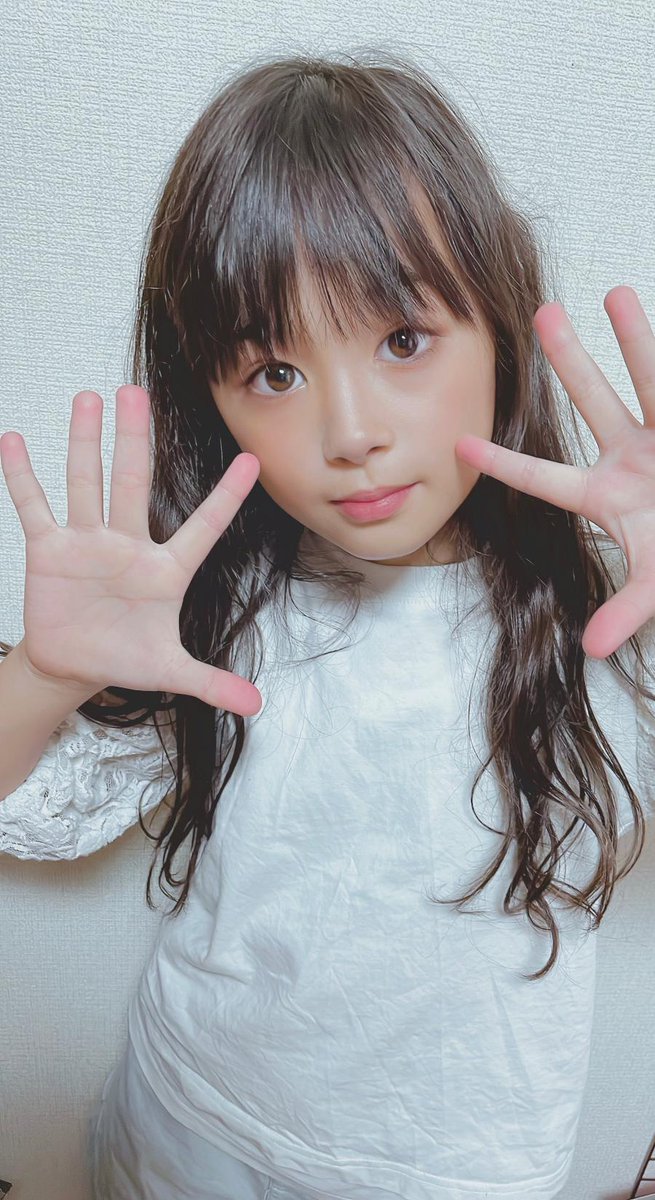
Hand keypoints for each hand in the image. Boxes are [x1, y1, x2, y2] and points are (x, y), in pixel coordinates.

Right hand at [0, 386, 262, 714]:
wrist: (75, 665)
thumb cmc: (126, 658)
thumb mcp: (171, 671)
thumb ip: (212, 682)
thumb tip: (255, 706)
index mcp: (165, 569)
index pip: (203, 526)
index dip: (226, 497)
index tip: (250, 461)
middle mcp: (128, 544)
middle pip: (132, 482)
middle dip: (134, 438)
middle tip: (136, 391)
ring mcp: (87, 541)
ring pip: (86, 483)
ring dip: (85, 443)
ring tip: (88, 398)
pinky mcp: (49, 549)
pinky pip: (34, 508)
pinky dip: (23, 478)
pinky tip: (15, 441)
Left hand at [454, 286, 654, 659]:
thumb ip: (627, 609)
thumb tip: (592, 649)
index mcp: (608, 495)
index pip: (547, 477)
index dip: (506, 464)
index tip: (460, 444)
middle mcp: (634, 456)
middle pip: (595, 402)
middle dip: (571, 362)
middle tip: (540, 314)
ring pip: (651, 379)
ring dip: (636, 338)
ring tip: (616, 291)